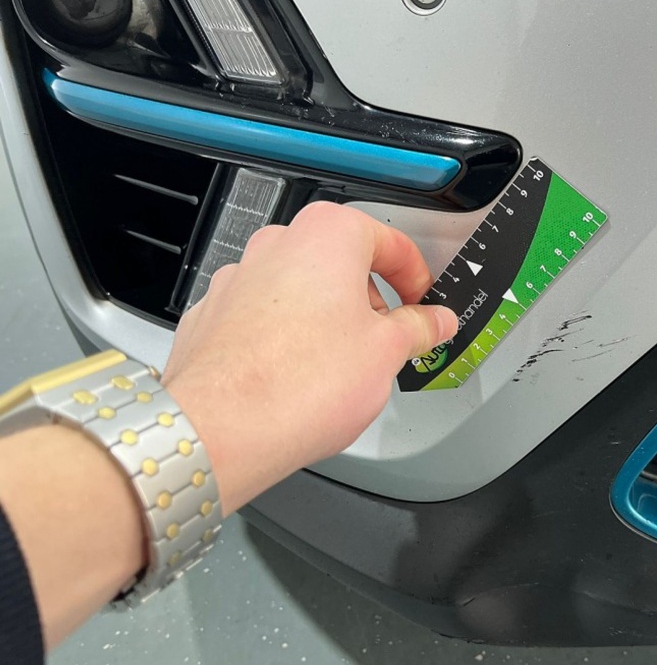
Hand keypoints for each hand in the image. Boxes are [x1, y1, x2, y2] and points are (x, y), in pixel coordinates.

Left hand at [161, 202, 456, 514]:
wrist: (222, 429)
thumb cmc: (298, 383)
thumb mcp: (387, 353)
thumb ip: (418, 328)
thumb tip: (434, 321)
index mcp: (328, 235)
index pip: (391, 243)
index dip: (417, 278)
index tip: (425, 306)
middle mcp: (278, 245)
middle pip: (342, 262)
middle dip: (370, 300)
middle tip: (388, 340)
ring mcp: (239, 279)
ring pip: (301, 290)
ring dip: (327, 319)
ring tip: (343, 367)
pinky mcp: (214, 316)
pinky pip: (265, 317)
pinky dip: (287, 338)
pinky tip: (299, 376)